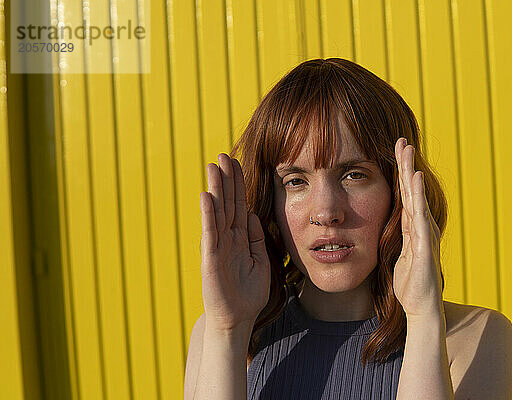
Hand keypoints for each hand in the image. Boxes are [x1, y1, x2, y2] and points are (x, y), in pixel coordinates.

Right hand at [200, 153, 270, 330]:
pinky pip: (211, 234)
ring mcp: (218, 247)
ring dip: (215, 190)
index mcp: (240, 237)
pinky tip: (207, 197)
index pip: (239, 205)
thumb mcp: (259, 260)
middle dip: (225, 179)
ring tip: (212, 167)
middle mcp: (227, 238)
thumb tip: (254, 215)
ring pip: (217, 213)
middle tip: (222, 155)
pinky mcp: (211, 259)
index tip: (235, 163)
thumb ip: (256, 238)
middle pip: (227, 203)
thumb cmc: (248, 292)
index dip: (237, 185)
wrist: (238, 318)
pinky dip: (209, 215)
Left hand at [392, 138, 443, 320]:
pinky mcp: (425, 250)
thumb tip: (386, 220)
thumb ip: (394, 234)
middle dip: (406, 165)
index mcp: (411, 227)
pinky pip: (420, 222)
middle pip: (412, 192)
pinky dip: (418, 201)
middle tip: (402, 141)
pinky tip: (414, 182)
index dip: (400, 172)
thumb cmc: (409, 281)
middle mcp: (421, 228)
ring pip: (417, 201)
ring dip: (412, 177)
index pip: (405, 194)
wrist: (420, 307)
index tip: (394, 149)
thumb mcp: (396, 251)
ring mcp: (425, 237)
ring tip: (407, 154)